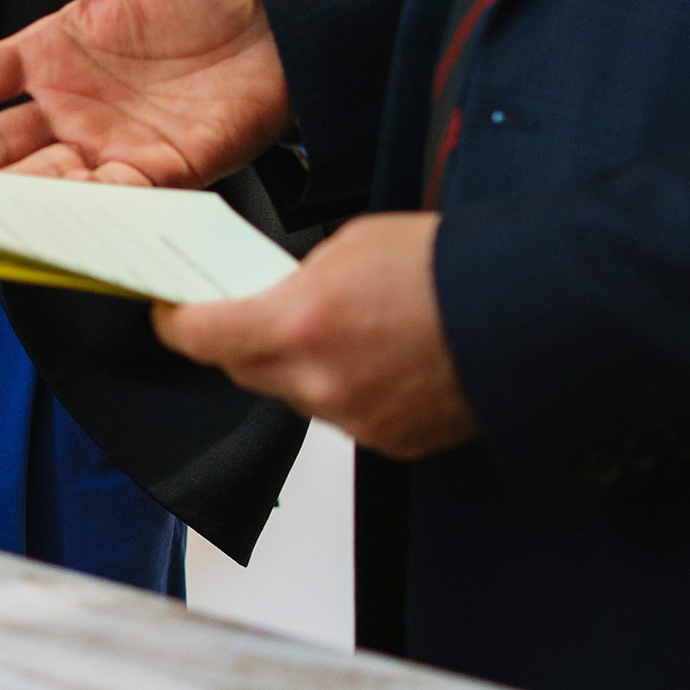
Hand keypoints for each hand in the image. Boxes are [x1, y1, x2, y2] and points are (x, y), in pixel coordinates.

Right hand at [0, 0, 292, 183]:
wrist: (278, 25)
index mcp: (53, 54)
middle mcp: (71, 107)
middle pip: (0, 142)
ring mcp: (108, 143)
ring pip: (46, 178)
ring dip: (14, 193)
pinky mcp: (156, 172)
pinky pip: (112, 197)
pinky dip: (85, 208)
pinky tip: (59, 214)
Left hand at [155, 211, 476, 457]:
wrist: (520, 314)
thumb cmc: (446, 268)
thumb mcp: (350, 245)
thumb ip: (296, 279)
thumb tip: (274, 296)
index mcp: (298, 324)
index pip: (200, 337)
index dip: (175, 325)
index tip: (169, 314)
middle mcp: (319, 383)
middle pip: (241, 371)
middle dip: (236, 340)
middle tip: (247, 310)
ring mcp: (353, 420)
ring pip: (293, 395)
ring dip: (296, 366)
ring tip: (336, 327)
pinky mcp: (387, 444)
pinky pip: (339, 417)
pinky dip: (342, 388)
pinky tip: (373, 357)